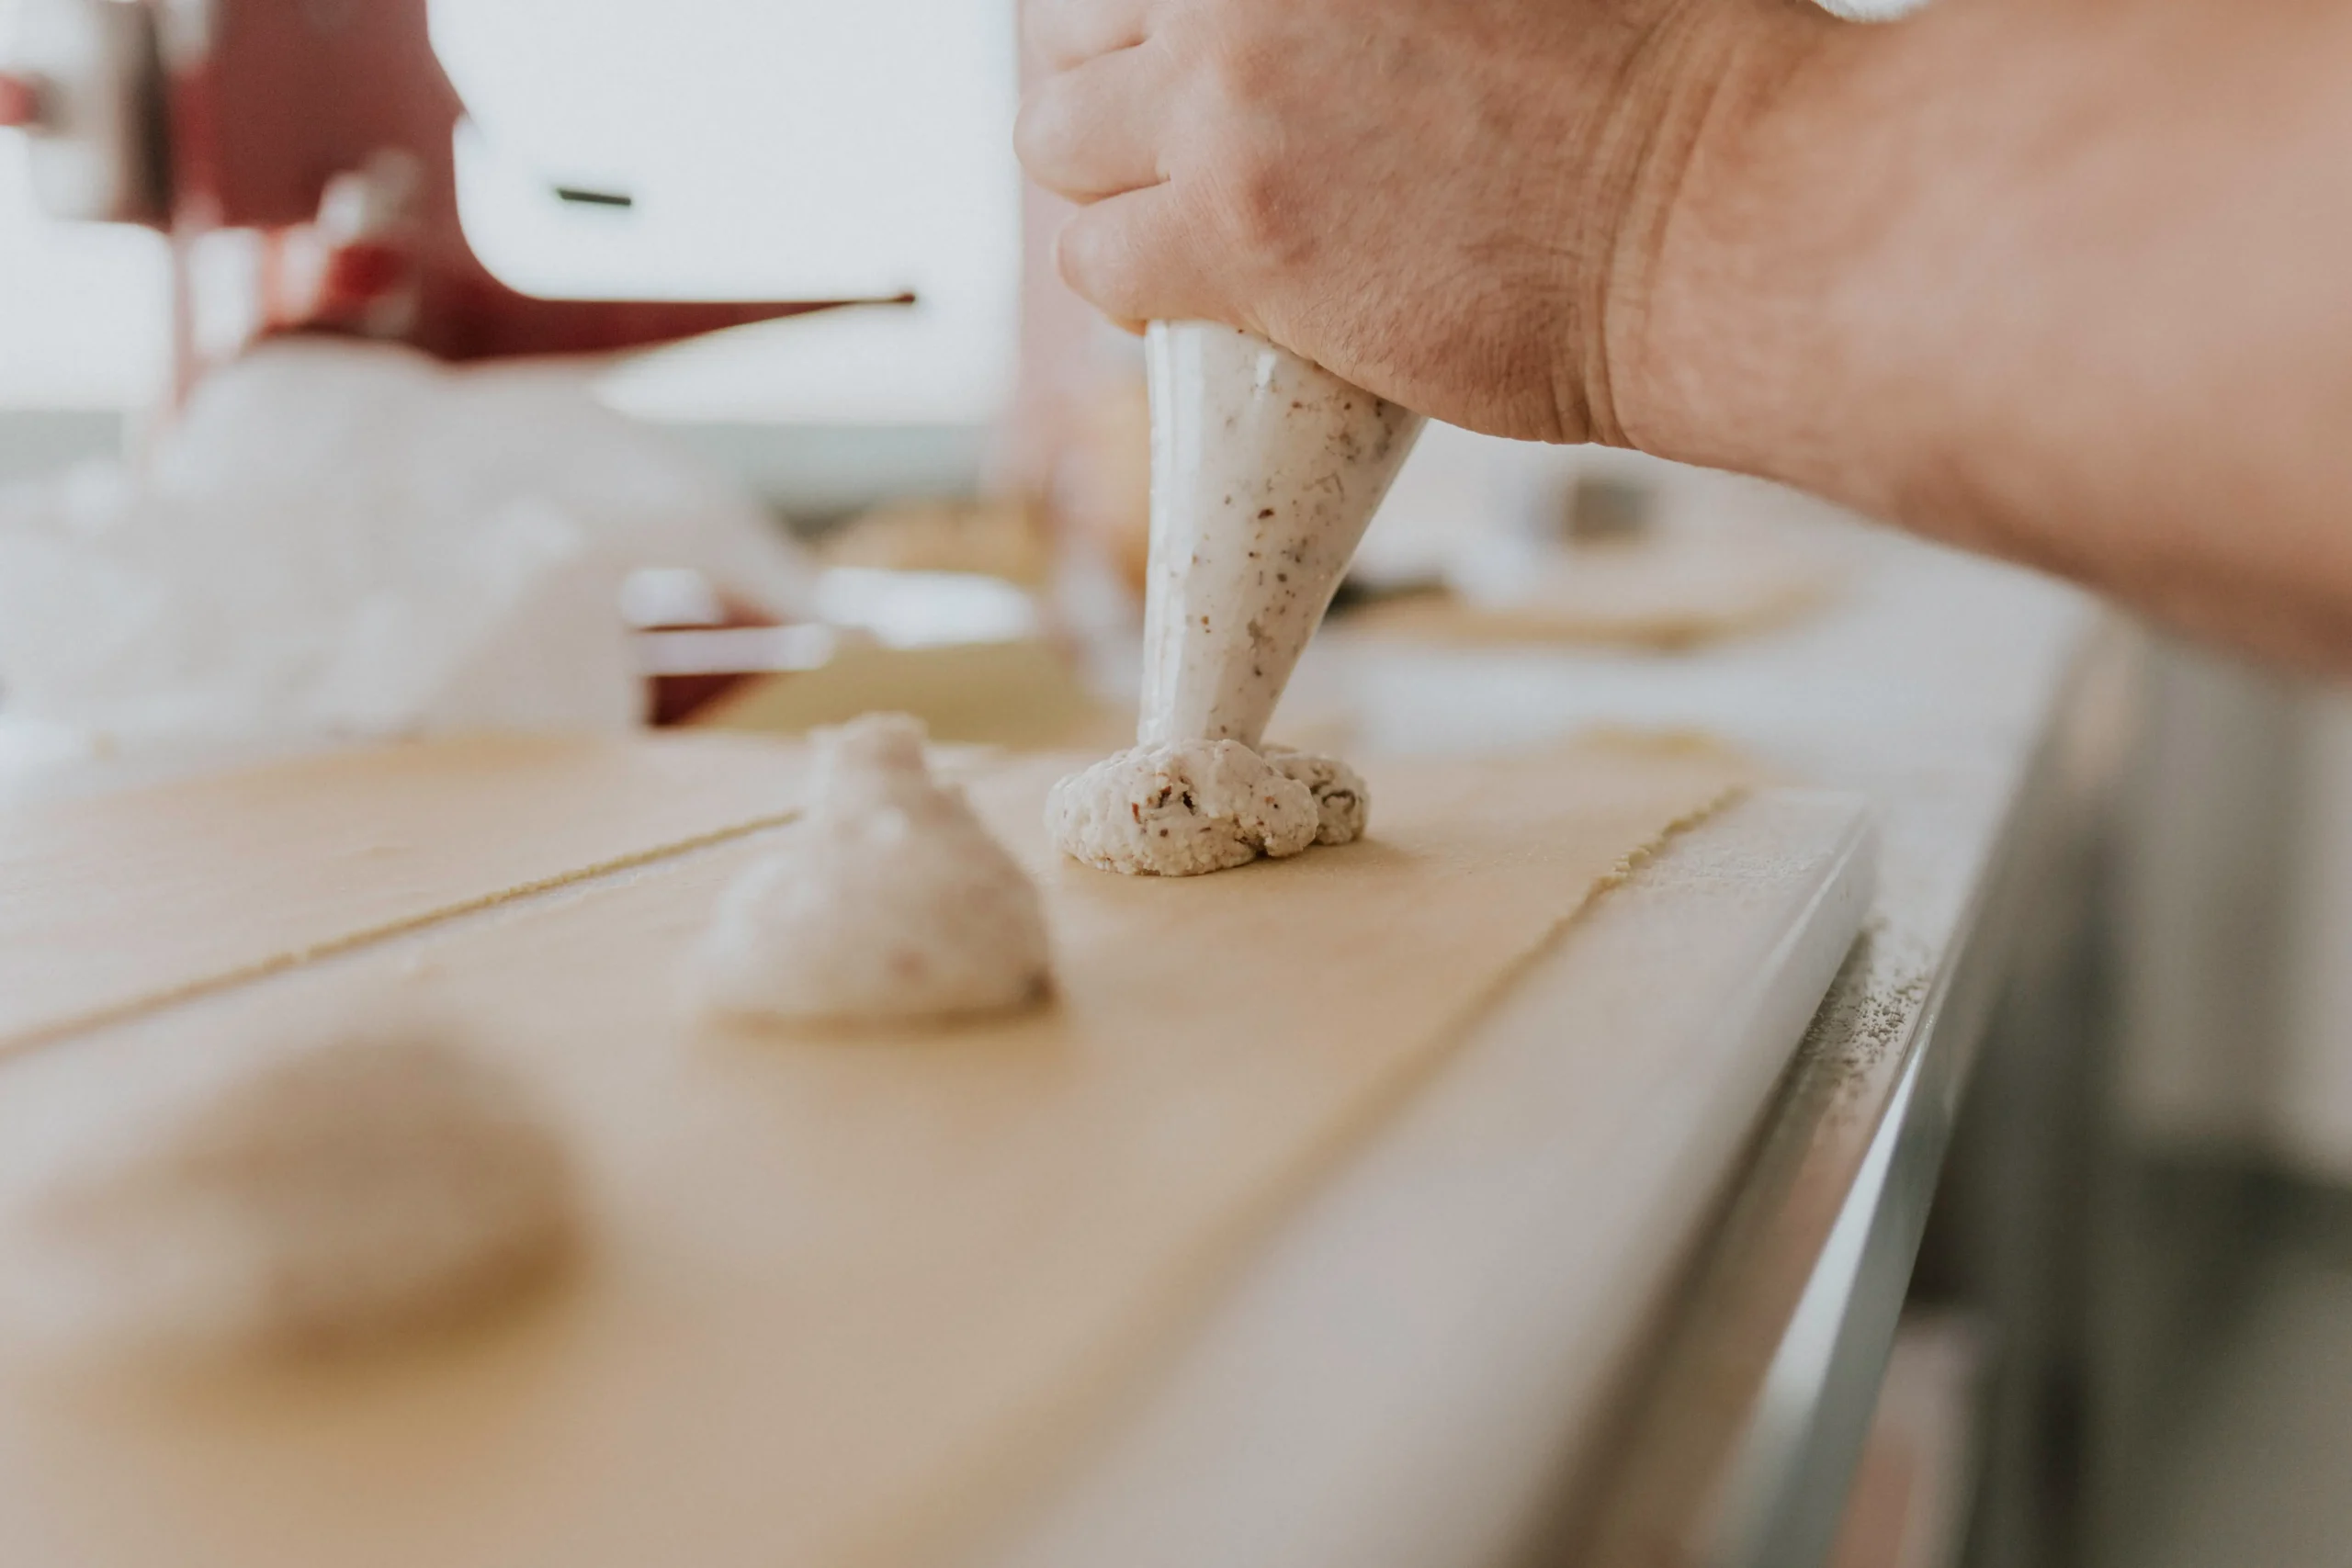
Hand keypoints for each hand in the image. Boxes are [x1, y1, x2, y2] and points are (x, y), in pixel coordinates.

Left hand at [1015, 0, 1826, 443]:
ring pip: (1055, 137)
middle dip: (1114, 87)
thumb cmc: (1658, 86)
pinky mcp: (1236, 228)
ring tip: (1180, 226)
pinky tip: (1191, 295)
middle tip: (1177, 147)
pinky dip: (1130, 284)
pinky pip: (1094, 257)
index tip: (1182, 63)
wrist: (1712, 220)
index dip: (1153, 21)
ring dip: (1108, 185)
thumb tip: (1336, 37)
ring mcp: (1234, 91)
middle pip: (1075, 21)